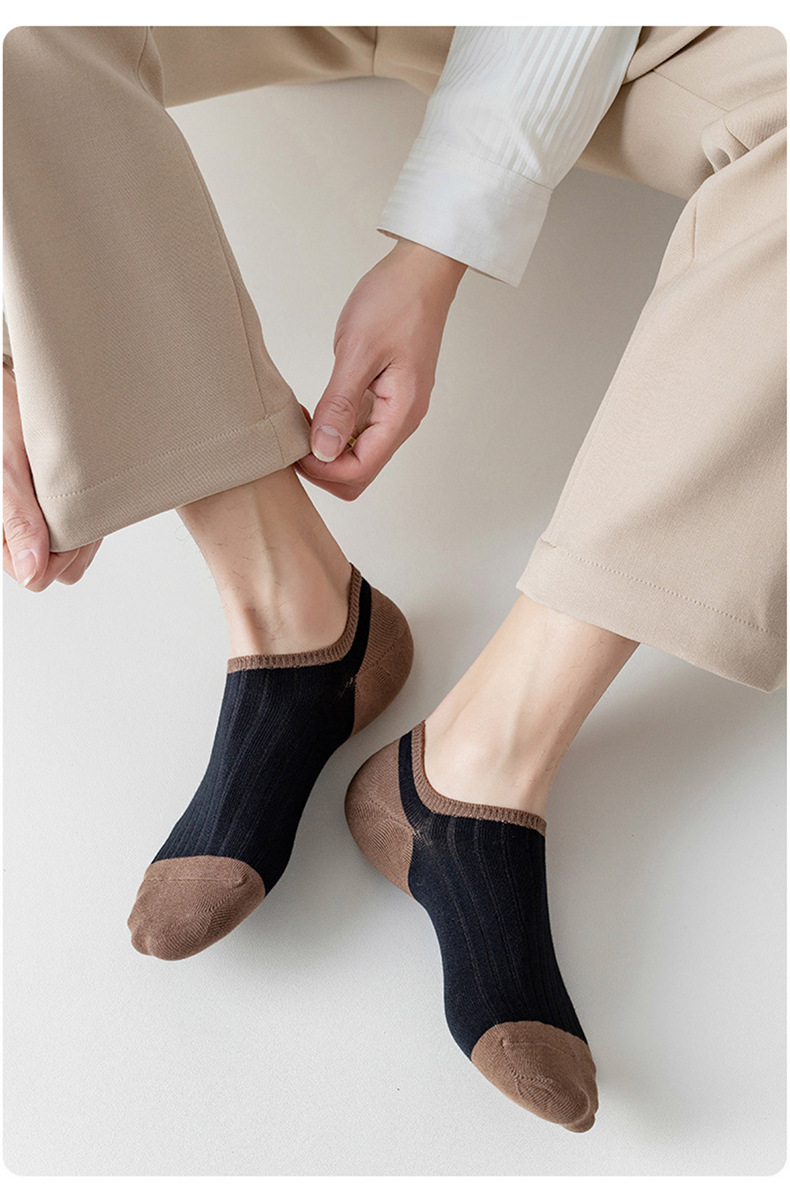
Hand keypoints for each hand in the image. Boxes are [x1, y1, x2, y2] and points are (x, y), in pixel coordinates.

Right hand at [3, 362, 101, 589]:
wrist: (16, 388)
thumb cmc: (5, 420)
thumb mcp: (8, 469)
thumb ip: (18, 520)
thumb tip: (32, 575)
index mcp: (0, 529)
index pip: (34, 576)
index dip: (59, 556)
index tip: (69, 522)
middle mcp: (16, 530)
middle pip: (57, 568)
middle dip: (75, 541)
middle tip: (76, 499)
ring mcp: (37, 521)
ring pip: (72, 553)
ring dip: (83, 527)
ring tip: (77, 487)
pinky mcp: (54, 508)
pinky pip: (79, 532)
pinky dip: (88, 515)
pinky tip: (84, 488)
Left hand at [296, 238, 466, 498]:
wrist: (421, 271)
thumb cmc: (395, 302)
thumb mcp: (358, 351)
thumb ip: (339, 405)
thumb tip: (323, 451)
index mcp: (401, 414)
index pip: (360, 470)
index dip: (323, 471)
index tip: (294, 450)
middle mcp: (402, 420)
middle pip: (360, 472)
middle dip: (324, 467)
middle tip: (293, 440)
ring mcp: (395, 410)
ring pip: (359, 454)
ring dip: (327, 449)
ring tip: (301, 421)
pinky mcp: (387, 398)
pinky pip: (360, 431)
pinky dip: (335, 429)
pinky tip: (316, 409)